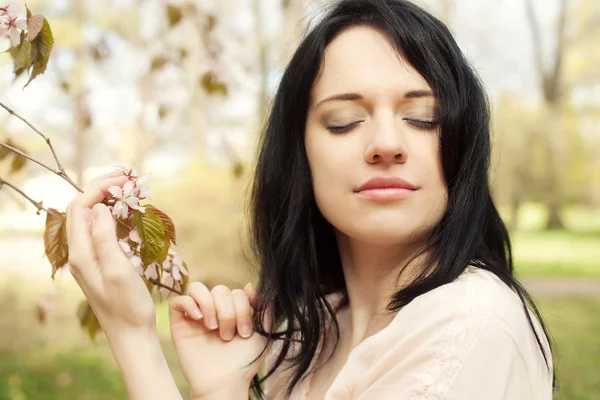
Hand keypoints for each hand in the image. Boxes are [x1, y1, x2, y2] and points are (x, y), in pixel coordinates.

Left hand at [65, 170, 155, 336]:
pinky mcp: (101, 262)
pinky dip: (114, 215)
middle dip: (102, 188)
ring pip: (91, 218)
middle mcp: (81, 253)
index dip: (99, 187)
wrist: (130, 334)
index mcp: (81, 253)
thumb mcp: (118, 271)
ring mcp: (90, 257)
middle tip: (128, 178)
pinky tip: (130, 215)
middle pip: (82, 209)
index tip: (124, 178)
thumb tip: (98, 208)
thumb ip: (105, 239)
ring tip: (130, 190)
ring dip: (108, 200)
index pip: (81, 207)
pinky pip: (101, 230)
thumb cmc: (127, 306)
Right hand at [169, 282, 269, 397]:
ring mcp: (195, 316)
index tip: (245, 333)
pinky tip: (200, 319)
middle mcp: (213, 310)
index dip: (243, 308)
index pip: (237, 292)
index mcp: (232, 310)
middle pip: (219, 289)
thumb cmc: (243, 362)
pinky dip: (189, 304)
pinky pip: (178, 300)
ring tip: (213, 327)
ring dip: (209, 305)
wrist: (225, 382)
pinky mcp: (179, 324)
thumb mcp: (263, 333)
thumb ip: (264, 309)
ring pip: (197, 287)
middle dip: (228, 311)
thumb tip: (248, 285)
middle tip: (227, 335)